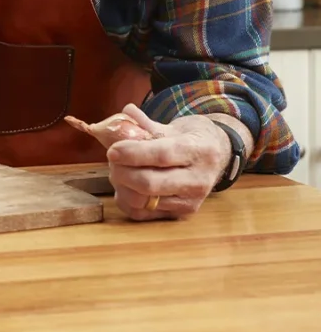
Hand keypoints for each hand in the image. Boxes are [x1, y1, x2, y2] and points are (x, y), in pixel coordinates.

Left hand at [104, 104, 234, 220]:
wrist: (218, 156)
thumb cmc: (191, 138)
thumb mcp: (175, 126)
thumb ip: (145, 124)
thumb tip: (120, 117)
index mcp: (199, 151)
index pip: (162, 155)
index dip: (132, 154)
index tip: (112, 150)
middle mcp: (199, 180)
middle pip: (149, 183)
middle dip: (121, 172)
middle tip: (113, 160)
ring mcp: (191, 200)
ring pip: (142, 201)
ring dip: (121, 186)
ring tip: (119, 170)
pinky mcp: (181, 214)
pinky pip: (142, 214)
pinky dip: (125, 200)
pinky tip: (126, 186)